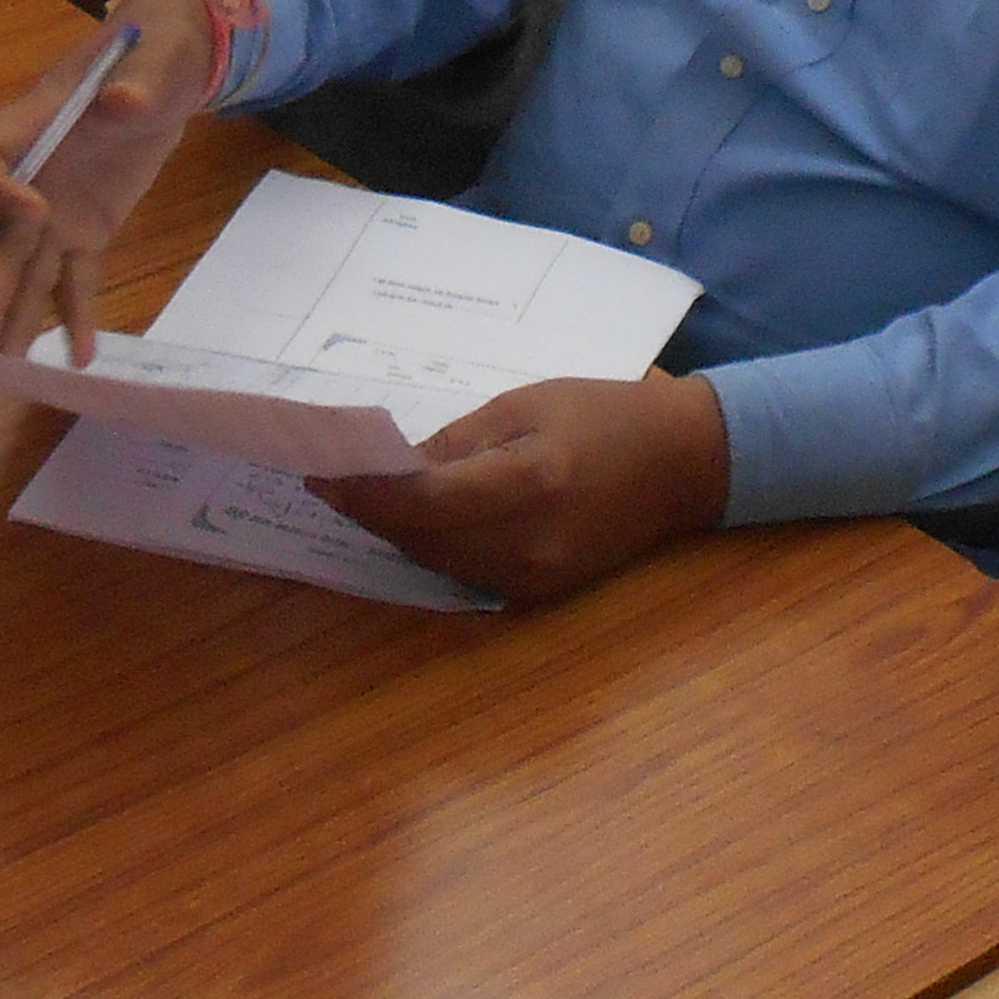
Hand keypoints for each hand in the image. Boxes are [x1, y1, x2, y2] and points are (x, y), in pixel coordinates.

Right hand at [0, 0, 215, 357]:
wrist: (170, 70)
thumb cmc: (155, 50)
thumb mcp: (156, 58)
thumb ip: (138, 82)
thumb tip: (122, 103)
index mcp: (32, 120)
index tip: (30, 211)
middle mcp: (31, 171)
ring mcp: (56, 206)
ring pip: (27, 268)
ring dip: (16, 316)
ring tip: (8, 372)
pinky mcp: (86, 229)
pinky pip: (74, 277)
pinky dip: (75, 314)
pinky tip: (78, 357)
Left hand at [306, 373, 727, 606]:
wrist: (681, 464)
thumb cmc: (604, 415)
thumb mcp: (527, 405)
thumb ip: (459, 442)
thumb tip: (393, 469)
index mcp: (530, 483)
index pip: (422, 500)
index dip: (364, 492)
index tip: (317, 471)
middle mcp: (527, 545)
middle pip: (420, 539)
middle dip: (369, 513)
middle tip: (328, 478)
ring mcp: (534, 578)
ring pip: (436, 561)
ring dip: (395, 532)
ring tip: (360, 495)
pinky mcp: (538, 593)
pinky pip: (464, 571)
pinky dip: (432, 545)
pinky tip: (415, 517)